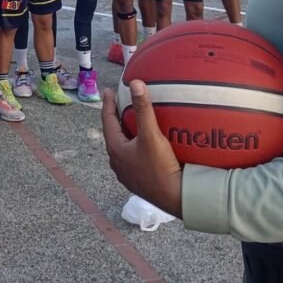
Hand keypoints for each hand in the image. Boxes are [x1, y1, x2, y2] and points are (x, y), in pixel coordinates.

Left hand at [102, 85, 182, 217]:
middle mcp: (117, 162)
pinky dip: (134, 145)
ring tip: (132, 122)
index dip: (108, 104)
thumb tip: (136, 84)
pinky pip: (132, 157)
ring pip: (122, 146)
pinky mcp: (137, 180)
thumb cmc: (160, 167)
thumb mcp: (151, 135)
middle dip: (116, 118)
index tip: (108, 91)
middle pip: (113, 133)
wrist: (175, 199)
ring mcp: (127, 173)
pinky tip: (144, 144)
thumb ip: (143, 109)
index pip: (107, 120)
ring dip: (125, 133)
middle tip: (120, 104)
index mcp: (115, 149)